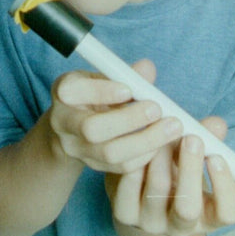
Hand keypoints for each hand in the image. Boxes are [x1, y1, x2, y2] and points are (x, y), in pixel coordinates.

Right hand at [49, 60, 182, 173]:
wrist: (76, 126)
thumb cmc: (94, 94)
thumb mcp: (102, 78)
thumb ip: (124, 74)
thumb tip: (147, 68)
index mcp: (64, 92)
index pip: (73, 91)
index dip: (101, 91)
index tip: (129, 90)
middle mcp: (63, 122)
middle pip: (92, 129)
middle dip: (129, 120)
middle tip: (157, 109)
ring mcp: (76, 148)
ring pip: (109, 153)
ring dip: (145, 140)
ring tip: (172, 127)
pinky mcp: (93, 165)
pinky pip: (122, 166)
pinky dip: (145, 155)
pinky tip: (163, 143)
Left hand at [106, 116, 234, 235]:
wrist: (138, 185)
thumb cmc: (175, 167)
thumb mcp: (193, 158)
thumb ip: (207, 141)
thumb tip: (216, 125)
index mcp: (208, 217)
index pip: (227, 214)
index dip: (224, 187)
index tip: (217, 156)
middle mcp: (181, 227)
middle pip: (188, 209)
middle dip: (190, 170)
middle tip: (191, 138)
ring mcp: (151, 224)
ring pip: (157, 191)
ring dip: (161, 157)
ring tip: (160, 130)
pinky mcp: (126, 213)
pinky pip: (130, 185)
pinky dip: (135, 161)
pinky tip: (138, 142)